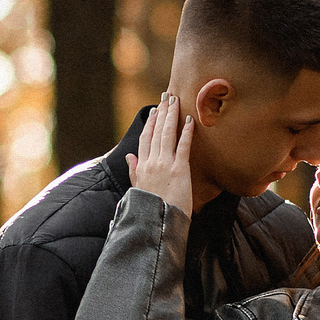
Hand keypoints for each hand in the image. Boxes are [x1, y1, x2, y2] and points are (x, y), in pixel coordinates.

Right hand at [124, 93, 196, 216]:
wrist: (159, 222)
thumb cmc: (151, 209)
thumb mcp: (137, 188)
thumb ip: (134, 170)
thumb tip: (129, 156)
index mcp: (142, 167)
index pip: (145, 139)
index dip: (150, 123)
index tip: (154, 110)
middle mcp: (152, 162)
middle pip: (156, 131)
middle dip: (162, 112)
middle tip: (167, 96)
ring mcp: (165, 164)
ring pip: (167, 134)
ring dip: (172, 115)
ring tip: (176, 100)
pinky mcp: (179, 169)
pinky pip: (183, 146)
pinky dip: (186, 132)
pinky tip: (189, 120)